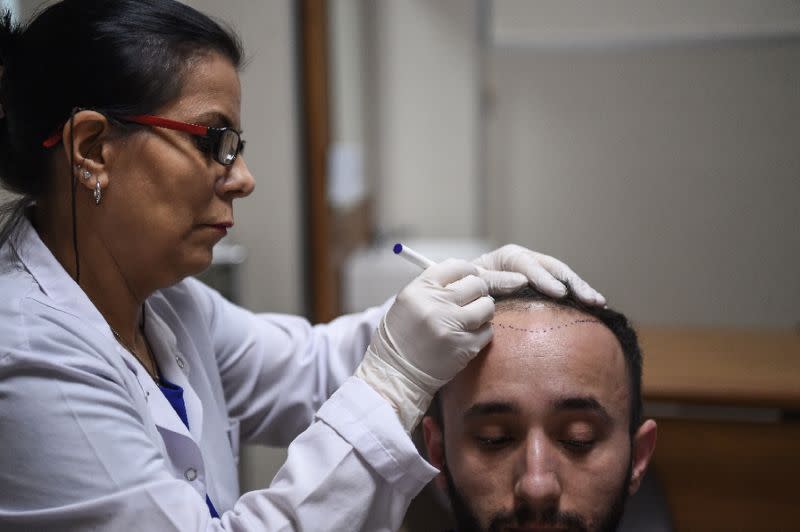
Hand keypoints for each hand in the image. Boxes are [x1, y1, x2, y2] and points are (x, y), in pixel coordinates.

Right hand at [355, 259, 493, 431]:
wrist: (397, 374)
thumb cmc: (401, 336)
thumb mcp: (407, 302)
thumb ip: (434, 286)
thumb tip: (466, 274)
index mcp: (419, 290)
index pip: (455, 266)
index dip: (467, 271)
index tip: (470, 277)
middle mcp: (436, 305)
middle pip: (476, 284)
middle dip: (478, 291)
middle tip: (473, 299)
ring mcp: (453, 326)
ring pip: (487, 306)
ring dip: (483, 311)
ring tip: (471, 319)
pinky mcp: (465, 347)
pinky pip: (488, 331)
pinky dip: (482, 333)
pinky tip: (467, 337)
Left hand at [473, 244, 605, 304]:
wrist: (465, 291)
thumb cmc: (466, 286)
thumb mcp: (474, 282)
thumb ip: (492, 280)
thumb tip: (521, 282)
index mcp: (509, 256)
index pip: (530, 266)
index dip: (545, 279)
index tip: (559, 293)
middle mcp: (528, 261)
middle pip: (555, 268)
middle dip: (573, 283)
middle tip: (590, 299)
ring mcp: (537, 272)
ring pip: (564, 277)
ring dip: (581, 289)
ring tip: (598, 302)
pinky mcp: (543, 285)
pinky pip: (563, 288)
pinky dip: (577, 296)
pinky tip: (593, 306)